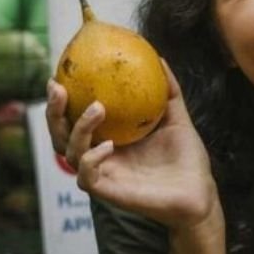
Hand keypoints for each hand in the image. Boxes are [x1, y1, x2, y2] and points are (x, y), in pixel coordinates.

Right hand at [44, 62, 220, 229]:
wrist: (200, 194)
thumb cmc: (187, 159)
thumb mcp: (177, 118)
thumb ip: (168, 91)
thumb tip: (159, 59)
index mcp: (109, 137)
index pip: (74, 117)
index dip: (62, 99)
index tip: (60, 74)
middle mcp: (99, 155)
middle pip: (60, 134)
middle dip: (53, 111)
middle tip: (58, 87)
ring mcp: (101, 173)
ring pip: (69, 151)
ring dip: (78, 128)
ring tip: (98, 108)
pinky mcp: (107, 192)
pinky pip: (86, 175)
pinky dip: (91, 159)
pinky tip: (108, 146)